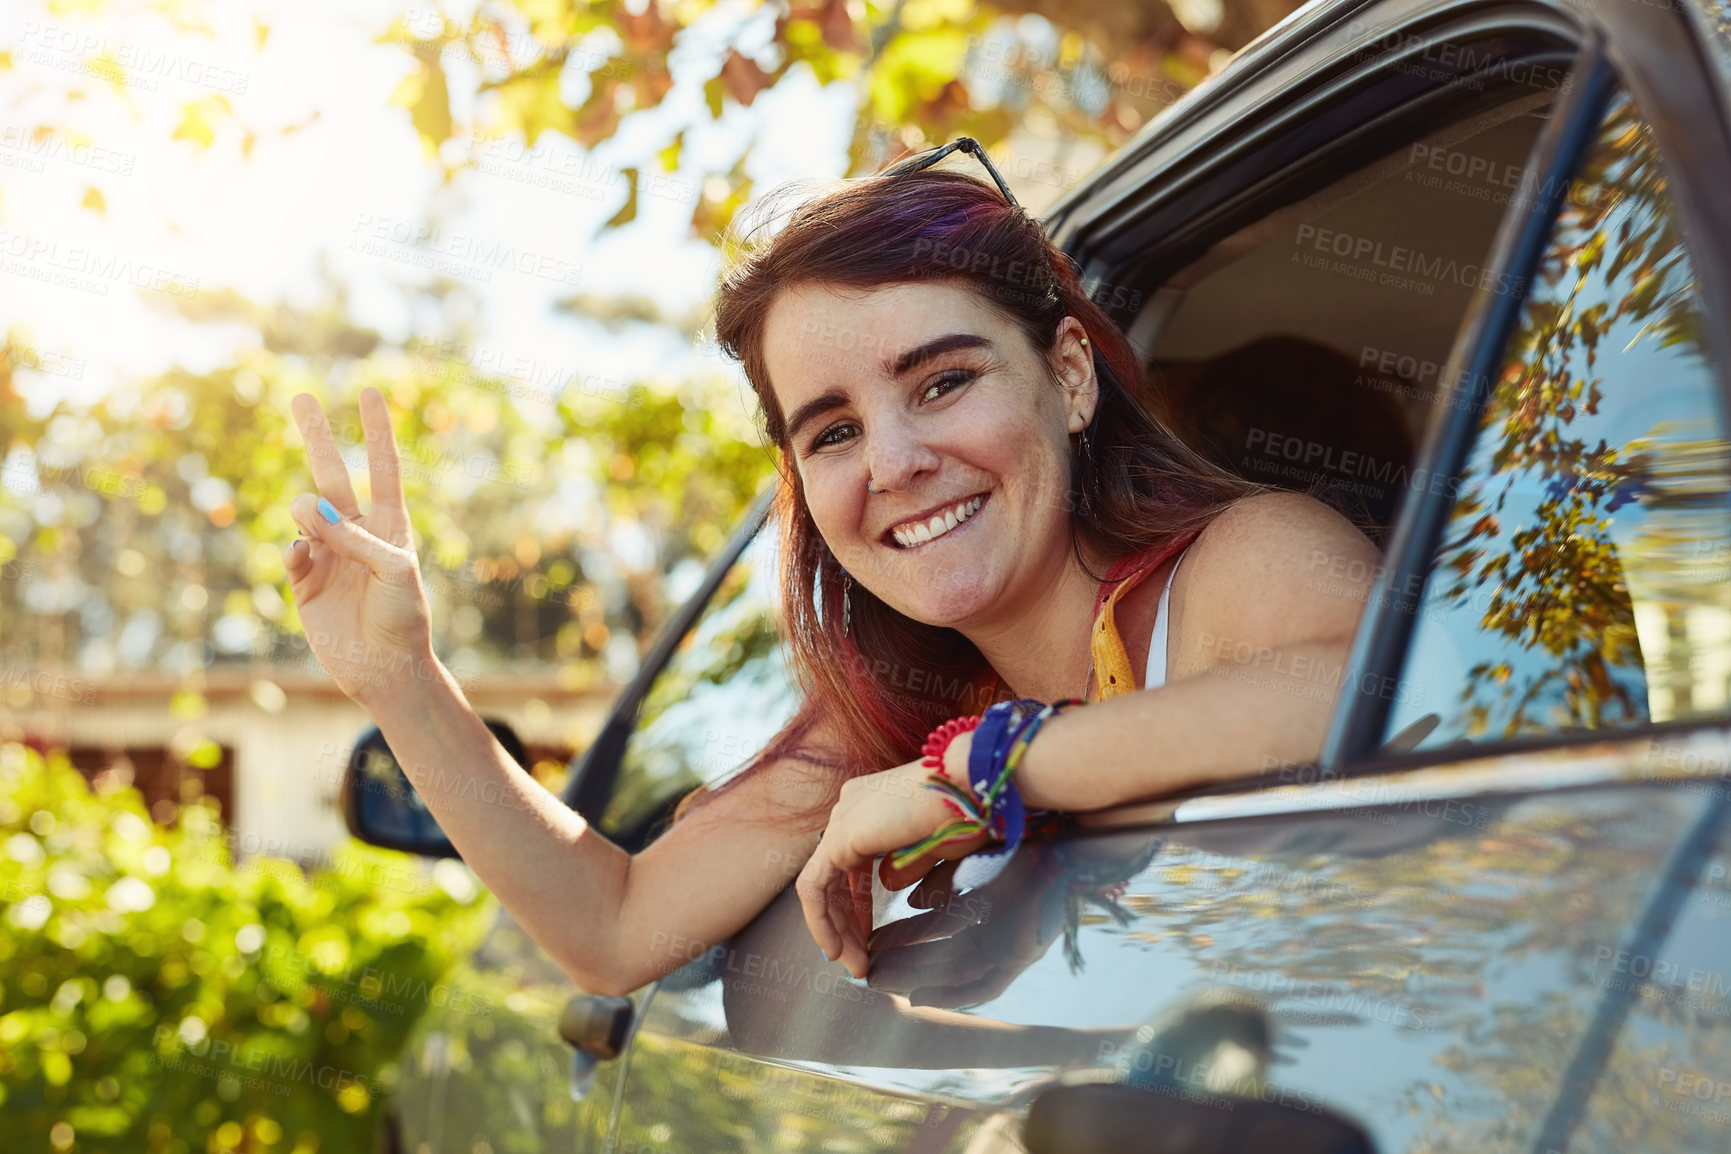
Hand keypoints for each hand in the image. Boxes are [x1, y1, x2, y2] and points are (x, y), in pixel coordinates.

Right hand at [283, 389, 433, 708]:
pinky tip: (303, 558)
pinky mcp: (305, 583)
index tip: (370, 392)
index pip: (382, 467)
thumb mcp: (395, 571)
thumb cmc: (403, 618)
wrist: (386, 669)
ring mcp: (329, 555)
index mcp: (390, 525)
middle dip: (318, 437)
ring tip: (313, 524)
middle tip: (302, 397)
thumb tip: (310, 509)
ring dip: (306, 508)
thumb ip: (356, 537)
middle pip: (334, 474)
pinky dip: (295, 549)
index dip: (377, 431)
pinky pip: (292, 550)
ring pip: (305, 511)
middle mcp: (357, 533)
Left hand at [796, 730, 989, 980]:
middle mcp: (852, 806)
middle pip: (835, 876)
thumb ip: (908, 866)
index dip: (859, 904)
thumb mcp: (936, 848)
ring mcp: (843, 818)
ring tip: (854, 965)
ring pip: (821, 884)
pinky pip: (813, 886)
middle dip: (846, 923)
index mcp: (874, 803)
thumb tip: (890, 883)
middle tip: (860, 962)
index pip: (852, 863)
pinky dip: (821, 920)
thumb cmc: (968, 811)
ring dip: (835, 929)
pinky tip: (835, 949)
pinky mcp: (840, 836)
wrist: (973, 784)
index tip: (869, 938)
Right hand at [864, 842, 1063, 1008]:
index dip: (902, 937)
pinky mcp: (1022, 958)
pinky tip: (917, 996)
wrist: (1060, 834)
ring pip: (954, 973)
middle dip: (900, 962)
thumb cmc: (1017, 839)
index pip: (935, 929)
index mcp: (983, 902)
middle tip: (865, 966)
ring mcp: (1009, 944)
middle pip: (939, 955)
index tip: (871, 939)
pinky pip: (984, 988)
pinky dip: (951, 995)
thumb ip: (940, 881)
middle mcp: (995, 927)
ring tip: (878, 981)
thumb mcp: (967, 860)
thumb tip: (911, 901)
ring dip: (914, 979)